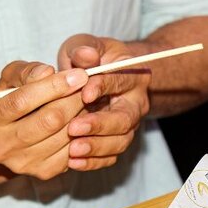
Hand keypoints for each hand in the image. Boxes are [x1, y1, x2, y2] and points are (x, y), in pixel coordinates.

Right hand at [0, 62, 87, 179]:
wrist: (7, 141)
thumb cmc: (10, 102)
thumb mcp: (9, 81)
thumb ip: (26, 72)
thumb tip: (47, 71)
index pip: (22, 101)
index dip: (54, 86)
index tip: (79, 75)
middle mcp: (1, 145)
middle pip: (49, 120)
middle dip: (74, 100)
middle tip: (88, 86)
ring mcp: (23, 162)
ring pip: (65, 135)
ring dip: (83, 115)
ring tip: (87, 101)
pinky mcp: (43, 172)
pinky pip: (73, 151)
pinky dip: (84, 134)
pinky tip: (85, 122)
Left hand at [58, 34, 150, 170]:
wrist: (98, 77)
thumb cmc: (89, 58)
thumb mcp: (85, 46)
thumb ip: (84, 48)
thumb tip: (85, 55)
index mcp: (133, 76)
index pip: (122, 82)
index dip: (104, 87)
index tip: (84, 93)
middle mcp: (135, 104)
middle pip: (125, 119)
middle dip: (100, 125)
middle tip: (74, 128)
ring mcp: (128, 126)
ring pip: (120, 141)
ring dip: (97, 147)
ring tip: (72, 150)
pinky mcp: (117, 141)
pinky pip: (111, 157)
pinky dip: (93, 162)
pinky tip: (72, 162)